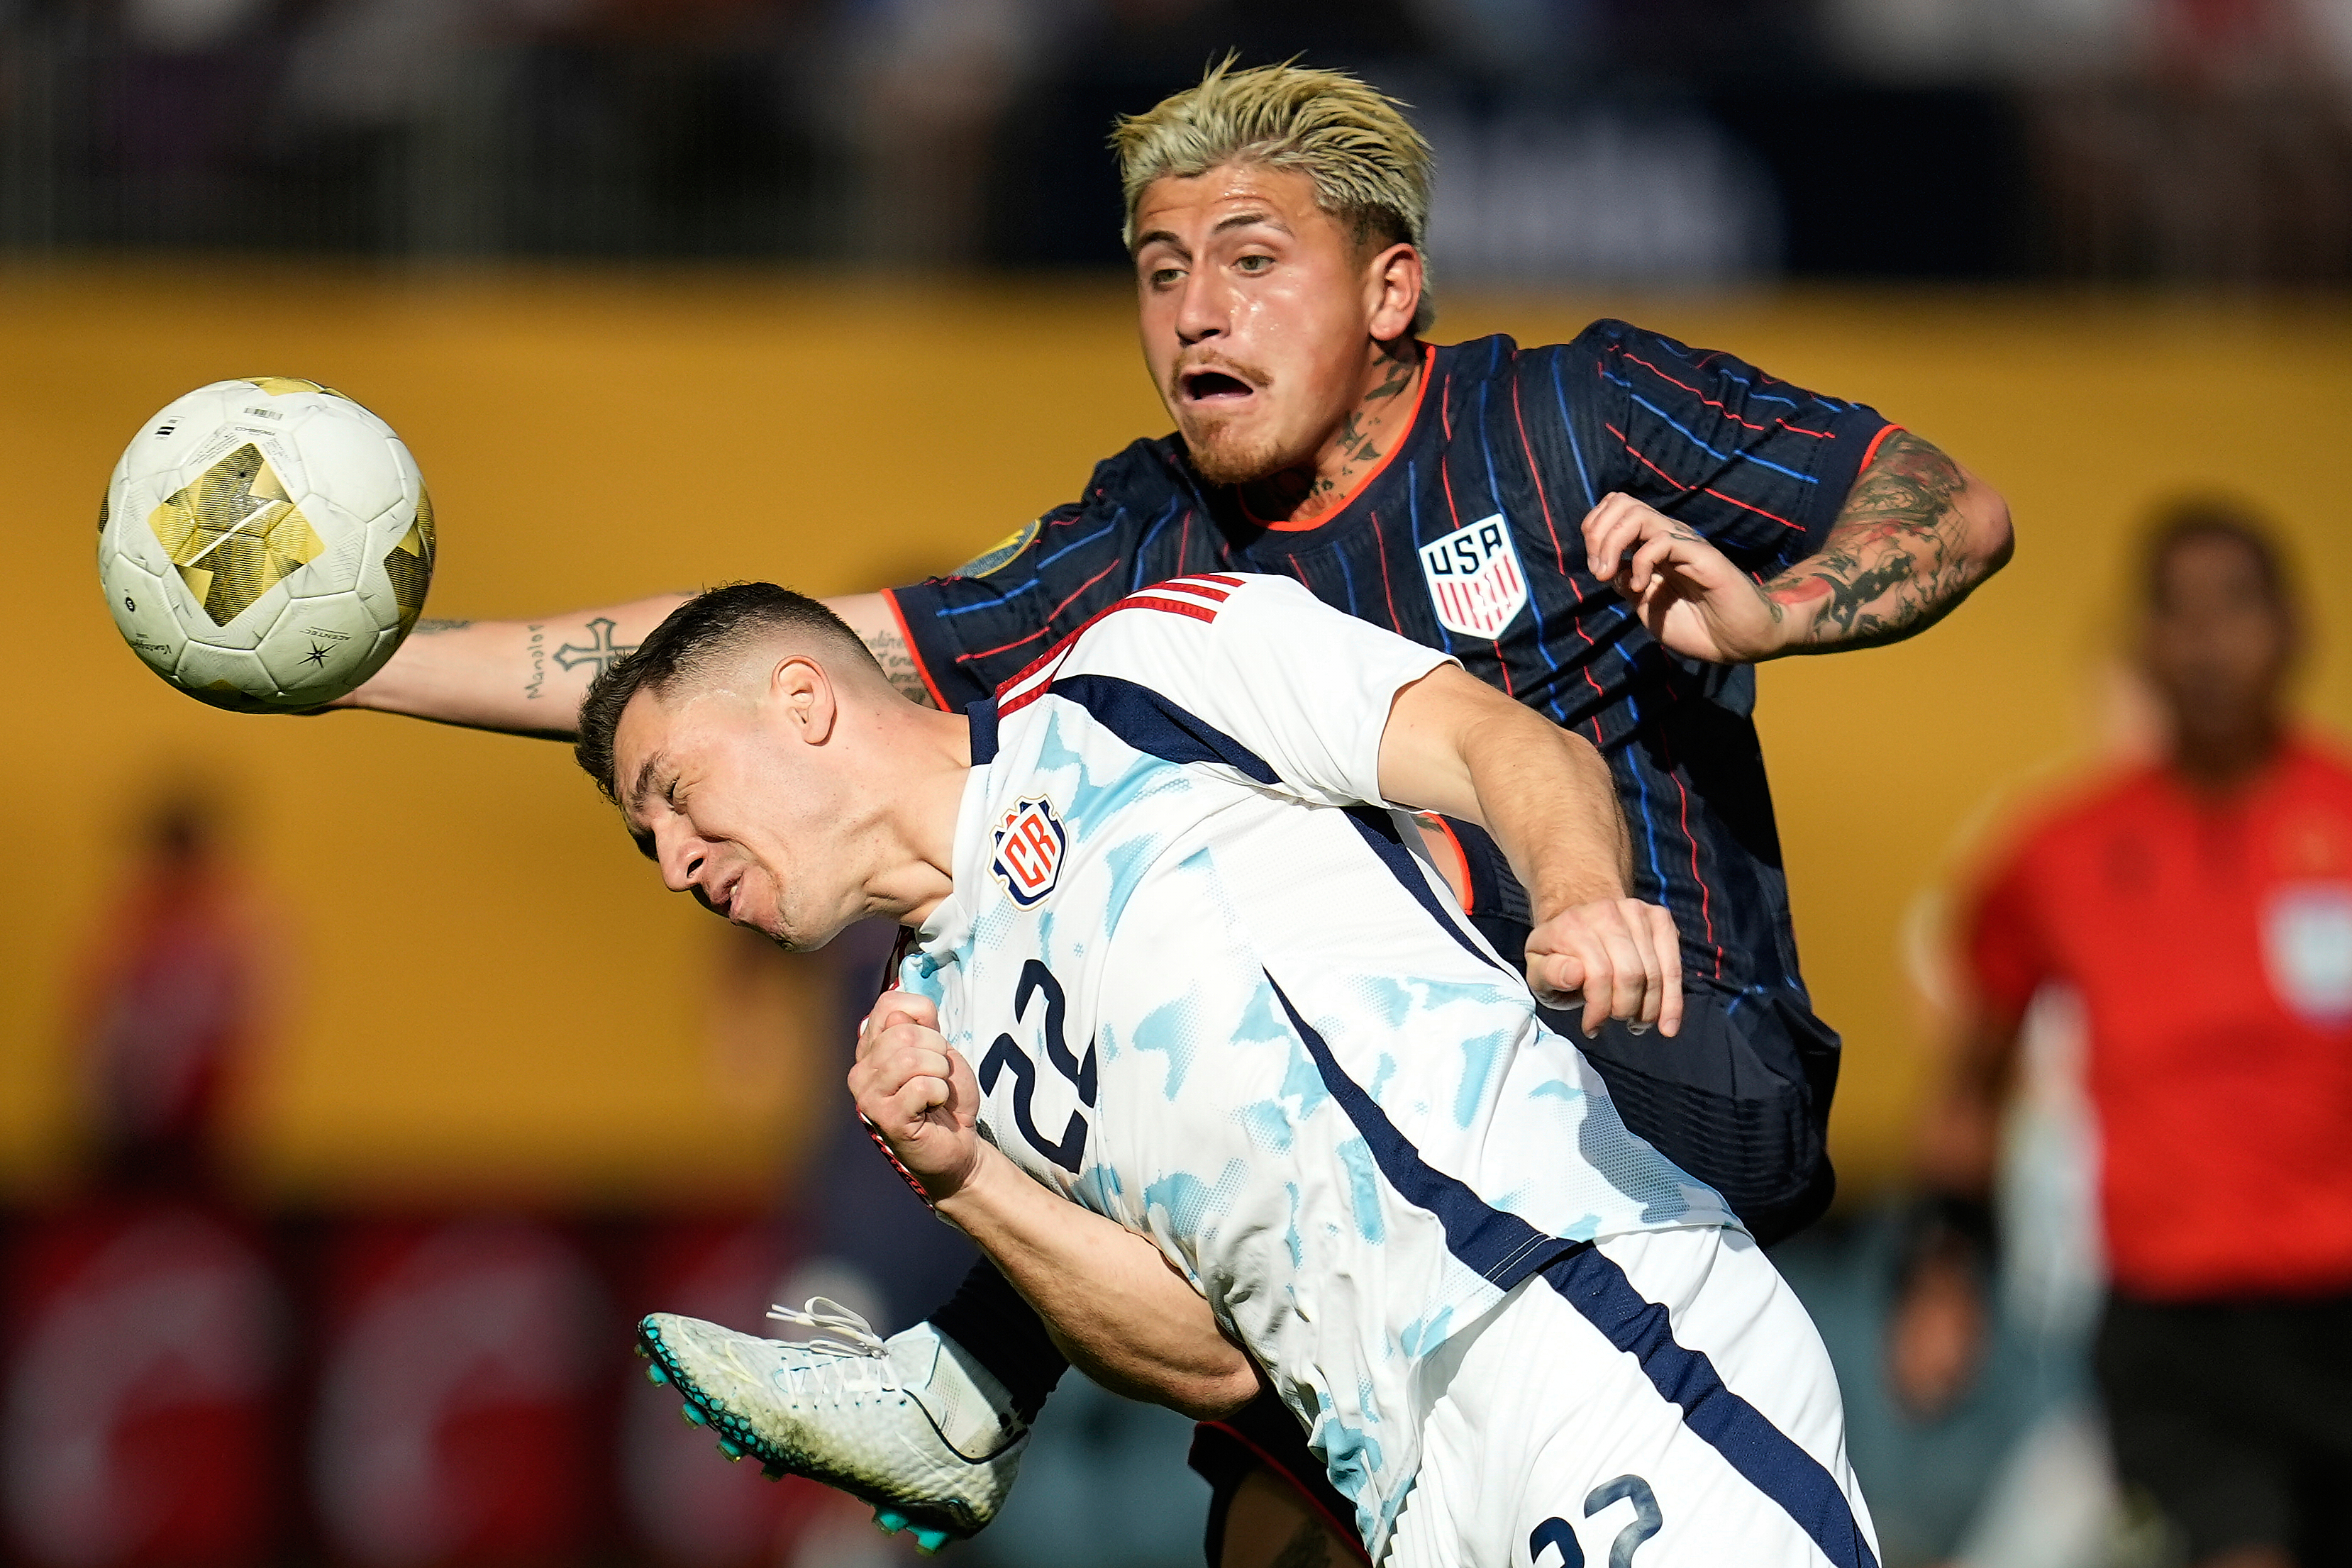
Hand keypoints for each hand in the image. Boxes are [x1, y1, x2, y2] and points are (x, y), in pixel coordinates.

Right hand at [851, 991, 986, 1201]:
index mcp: (871, 1047)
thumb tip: (900, 1011)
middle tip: (939, 1074)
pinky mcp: (885, 1118)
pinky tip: (933, 1107)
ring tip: (937, 1090)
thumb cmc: (944, 1096)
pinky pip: (923, 1086)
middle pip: (904, 1033)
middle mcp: (862, 1070)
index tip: (933, 1045)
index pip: (890, 1004)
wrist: (957, 1144)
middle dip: (937, 1050)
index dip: (925, 1018)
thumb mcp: (939, 1050)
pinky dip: (940, 1093)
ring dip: (940, 1073)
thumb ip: (921, 1026)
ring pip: (912, 1059)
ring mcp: (869, 1095)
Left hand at [1523, 897, 1682, 1038]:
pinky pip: (1674, 964)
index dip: (1599, 1010)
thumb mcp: (1537, 966)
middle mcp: (1606, 912)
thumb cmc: (1559, 951)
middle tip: (1618, 1021)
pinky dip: (1673, 999)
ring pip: (1654, 973)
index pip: (1598, 976)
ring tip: (1637, 1022)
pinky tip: (1668, 1024)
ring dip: (1648, 1009)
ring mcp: (1636, 911)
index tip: (1592, 1028)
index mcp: (1571, 926)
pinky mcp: (1659, 917)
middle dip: (1625, 1009)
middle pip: (1630, 975)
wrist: (1578, 914)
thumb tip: (1575, 974)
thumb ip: (1548, 973)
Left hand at [1581, 493, 1787, 663]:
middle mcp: (1667, 537)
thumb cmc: (1698, 627)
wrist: (1738, 643)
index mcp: (1652, 546)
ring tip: (1608, 574)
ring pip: (1637, 514)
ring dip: (1611, 542)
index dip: (1594, 532)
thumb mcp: (1649, 609)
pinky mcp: (1701, 555)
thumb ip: (1627, 586)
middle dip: (1596, 532)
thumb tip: (1608, 568)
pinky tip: (1640, 587)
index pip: (1615, 512)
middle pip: (1621, 502)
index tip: (1595, 570)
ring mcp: (1684, 543)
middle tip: (1598, 570)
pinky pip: (1662, 540)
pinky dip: (1640, 562)